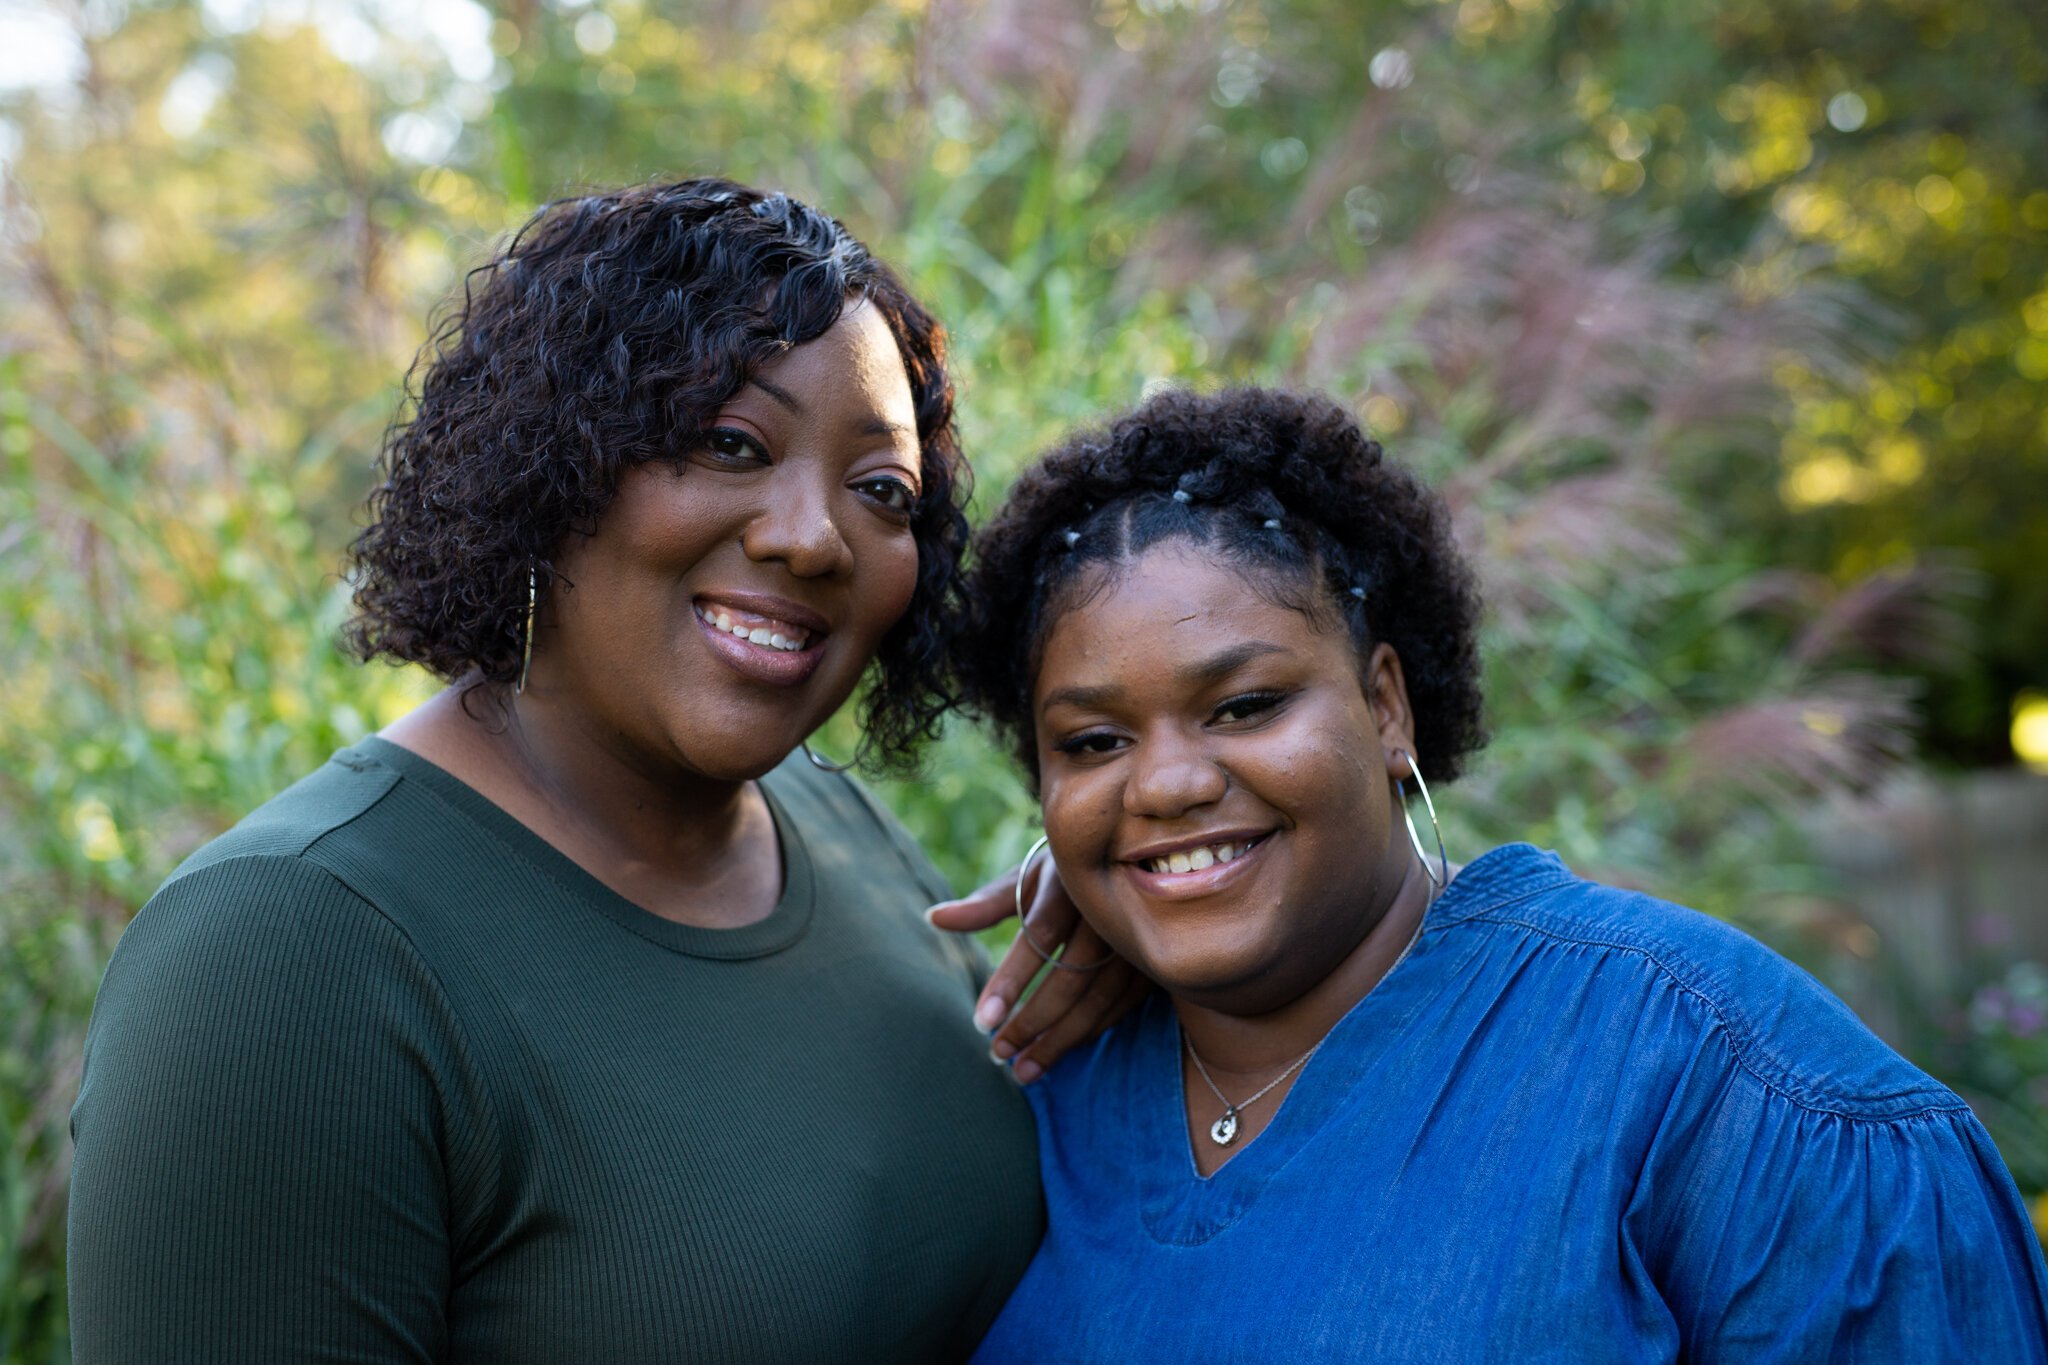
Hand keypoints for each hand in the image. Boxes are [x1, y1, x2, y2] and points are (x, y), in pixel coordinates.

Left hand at [927, 850, 1150, 1083]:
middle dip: (1031, 1021)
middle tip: (997, 1054)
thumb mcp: (1026, 878)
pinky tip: (1060, 1052)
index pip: (1039, 936)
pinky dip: (1089, 1033)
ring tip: (1023, 1070)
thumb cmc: (1064, 874)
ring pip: (1098, 1000)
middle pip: (1070, 978)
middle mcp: (1107, 912)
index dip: (1011, 980)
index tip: (981, 1022)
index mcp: (1070, 884)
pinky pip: (1120, 1007)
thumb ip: (985, 905)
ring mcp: (1136, 939)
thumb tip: (932, 919)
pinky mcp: (1153, 962)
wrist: (1135, 861)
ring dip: (1059, 1040)